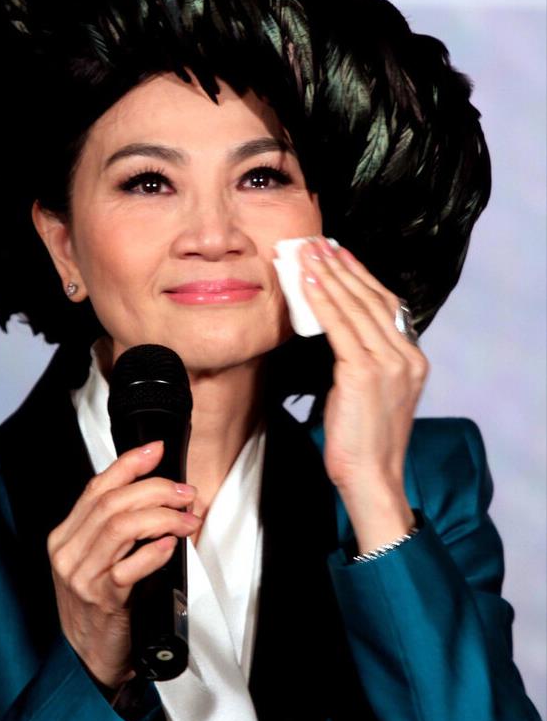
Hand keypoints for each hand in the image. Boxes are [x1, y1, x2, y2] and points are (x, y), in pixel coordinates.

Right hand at [46, 441, 200, 689]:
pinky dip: (153, 551)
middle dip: (155, 489)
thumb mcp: (98, 562)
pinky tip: (170, 545)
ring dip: (161, 516)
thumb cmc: (100, 608)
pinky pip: (128, 568)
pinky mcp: (101, 601)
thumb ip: (115, 530)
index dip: (128, 464)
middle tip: (186, 492)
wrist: (90, 659)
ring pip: (120, 527)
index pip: (96, 488)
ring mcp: (81, 577)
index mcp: (65, 537)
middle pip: (111, 503)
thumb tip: (156, 494)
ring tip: (187, 518)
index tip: (155, 449)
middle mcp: (68, 553)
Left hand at [300, 238, 427, 532]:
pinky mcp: (365, 373)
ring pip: (356, 307)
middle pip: (372, 299)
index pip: (386, 306)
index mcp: (412, 360)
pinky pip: (340, 327)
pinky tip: (309, 283)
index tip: (340, 255)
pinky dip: (323, 302)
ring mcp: (390, 363)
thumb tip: (334, 331)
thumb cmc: (361, 442)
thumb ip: (360, 361)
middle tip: (318, 242)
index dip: (361, 277)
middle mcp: (407, 356)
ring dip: (329, 276)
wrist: (371, 478)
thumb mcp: (368, 393)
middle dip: (343, 267)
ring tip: (308, 254)